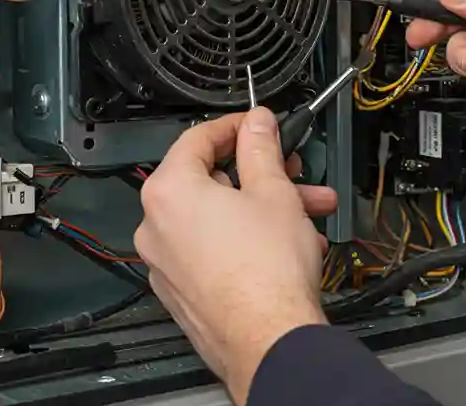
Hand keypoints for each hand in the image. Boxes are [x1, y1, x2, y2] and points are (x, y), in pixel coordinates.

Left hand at [135, 109, 335, 405]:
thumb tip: (256, 124)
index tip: (260, 126)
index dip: (236, 127)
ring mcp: (166, 264)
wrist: (269, 341)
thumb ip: (261, 148)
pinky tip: (290, 244)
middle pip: (210, 182)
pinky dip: (246, 240)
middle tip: (294, 171)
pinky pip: (214, 250)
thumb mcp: (274, 190)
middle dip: (262, 175)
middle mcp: (155, 227)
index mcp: (169, 192)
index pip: (196, 138)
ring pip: (218, 219)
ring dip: (264, 209)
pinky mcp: (183, 292)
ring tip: (310, 212)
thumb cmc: (267, 270)